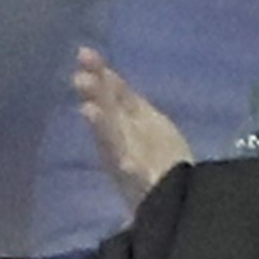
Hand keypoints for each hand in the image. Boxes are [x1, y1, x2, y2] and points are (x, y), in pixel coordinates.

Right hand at [73, 47, 193, 207]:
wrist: (176, 204)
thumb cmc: (159, 159)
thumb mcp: (144, 122)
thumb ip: (123, 98)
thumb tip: (104, 70)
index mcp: (124, 123)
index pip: (112, 94)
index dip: (100, 74)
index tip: (85, 54)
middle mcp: (122, 142)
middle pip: (108, 114)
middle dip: (96, 96)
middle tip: (82, 77)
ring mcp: (130, 167)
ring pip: (114, 145)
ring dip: (102, 129)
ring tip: (89, 110)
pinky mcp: (143, 190)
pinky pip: (137, 181)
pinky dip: (132, 172)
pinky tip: (128, 164)